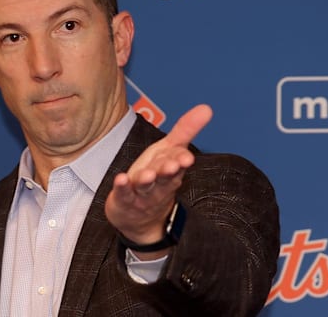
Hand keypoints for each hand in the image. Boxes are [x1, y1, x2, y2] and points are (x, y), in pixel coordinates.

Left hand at [105, 104, 212, 255]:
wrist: (141, 219)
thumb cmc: (157, 178)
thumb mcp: (170, 151)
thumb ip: (186, 130)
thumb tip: (207, 108)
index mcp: (171, 170)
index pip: (178, 163)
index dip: (181, 160)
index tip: (186, 158)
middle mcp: (158, 183)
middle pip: (165, 177)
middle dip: (168, 170)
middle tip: (173, 165)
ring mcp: (141, 193)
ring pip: (146, 186)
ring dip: (147, 179)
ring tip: (148, 174)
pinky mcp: (124, 199)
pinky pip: (123, 193)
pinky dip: (122, 187)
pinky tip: (120, 179)